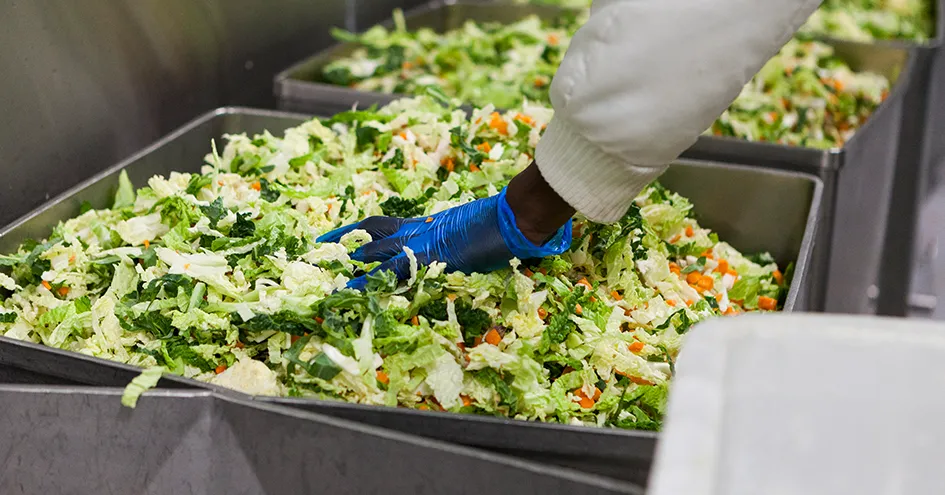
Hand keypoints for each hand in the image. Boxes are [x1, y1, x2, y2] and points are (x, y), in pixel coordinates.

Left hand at [317, 172, 572, 289]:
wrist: (514, 216)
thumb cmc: (501, 223)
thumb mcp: (471, 234)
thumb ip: (456, 246)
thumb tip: (453, 257)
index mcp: (426, 225)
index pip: (383, 227)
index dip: (358, 232)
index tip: (336, 239)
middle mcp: (419, 231)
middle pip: (371, 235)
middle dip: (343, 245)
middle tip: (317, 254)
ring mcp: (423, 243)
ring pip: (376, 253)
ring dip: (353, 268)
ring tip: (329, 281)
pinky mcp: (431, 256)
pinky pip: (394, 271)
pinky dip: (373, 282)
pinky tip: (355, 291)